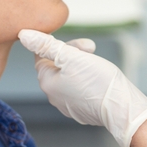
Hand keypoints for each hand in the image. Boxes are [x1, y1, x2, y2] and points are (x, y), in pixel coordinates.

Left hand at [18, 30, 146, 146]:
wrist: (121, 108)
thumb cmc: (98, 81)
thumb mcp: (71, 57)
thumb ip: (46, 45)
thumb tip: (24, 35)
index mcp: (47, 82)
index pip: (42, 55)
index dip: (58, 44)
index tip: (77, 44)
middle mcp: (53, 96)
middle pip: (56, 65)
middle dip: (72, 53)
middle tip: (90, 49)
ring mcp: (67, 106)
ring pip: (69, 76)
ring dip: (80, 65)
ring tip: (97, 62)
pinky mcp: (81, 110)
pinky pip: (79, 89)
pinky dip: (87, 80)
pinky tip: (99, 78)